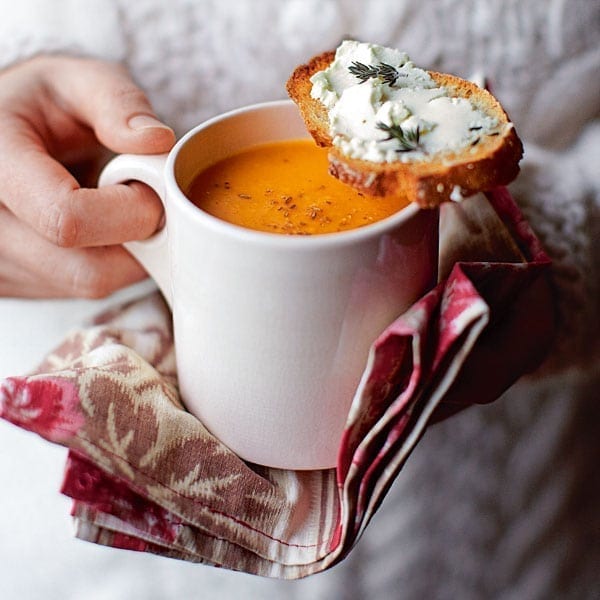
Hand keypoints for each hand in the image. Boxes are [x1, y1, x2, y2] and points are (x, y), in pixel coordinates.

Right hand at [0, 55, 175, 297]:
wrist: (4, 137)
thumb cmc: (43, 106)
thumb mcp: (76, 81)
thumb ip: (117, 102)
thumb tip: (157, 141)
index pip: (66, 218)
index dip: (130, 212)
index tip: (151, 187)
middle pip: (87, 270)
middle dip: (137, 237)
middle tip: (140, 197)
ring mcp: (0, 263)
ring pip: (91, 284)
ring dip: (126, 252)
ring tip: (112, 206)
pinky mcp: (15, 283)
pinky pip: (81, 289)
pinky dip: (108, 263)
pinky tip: (96, 228)